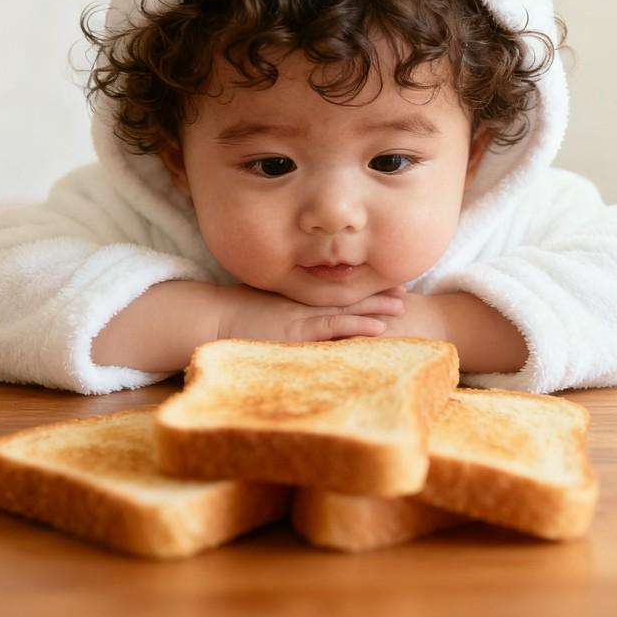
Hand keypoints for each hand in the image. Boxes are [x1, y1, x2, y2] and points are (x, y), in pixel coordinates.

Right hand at [217, 283, 407, 342]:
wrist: (212, 317)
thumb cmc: (233, 314)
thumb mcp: (263, 307)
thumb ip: (282, 309)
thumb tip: (290, 315)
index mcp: (298, 299)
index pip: (337, 291)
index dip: (361, 288)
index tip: (384, 283)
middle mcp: (304, 305)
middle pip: (348, 297)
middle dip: (376, 294)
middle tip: (404, 290)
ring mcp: (303, 318)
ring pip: (347, 310)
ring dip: (375, 308)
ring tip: (401, 305)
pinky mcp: (298, 333)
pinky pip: (333, 329)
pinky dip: (357, 326)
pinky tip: (378, 328)